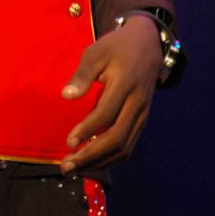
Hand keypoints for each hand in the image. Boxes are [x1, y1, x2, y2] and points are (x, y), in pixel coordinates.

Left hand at [59, 15, 162, 174]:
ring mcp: (142, 115)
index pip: (107, 113)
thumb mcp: (96, 52)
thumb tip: (66, 96)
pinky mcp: (142, 121)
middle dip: (91, 156)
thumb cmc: (116, 48)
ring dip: (99, 162)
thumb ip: (83, 74)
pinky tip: (91, 161)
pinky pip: (128, 145)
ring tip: (75, 169)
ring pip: (124, 147)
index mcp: (125, 83)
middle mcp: (137, 104)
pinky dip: (109, 157)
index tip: (68, 142)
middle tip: (67, 167)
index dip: (88, 129)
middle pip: (117, 138)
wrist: (148, 46)